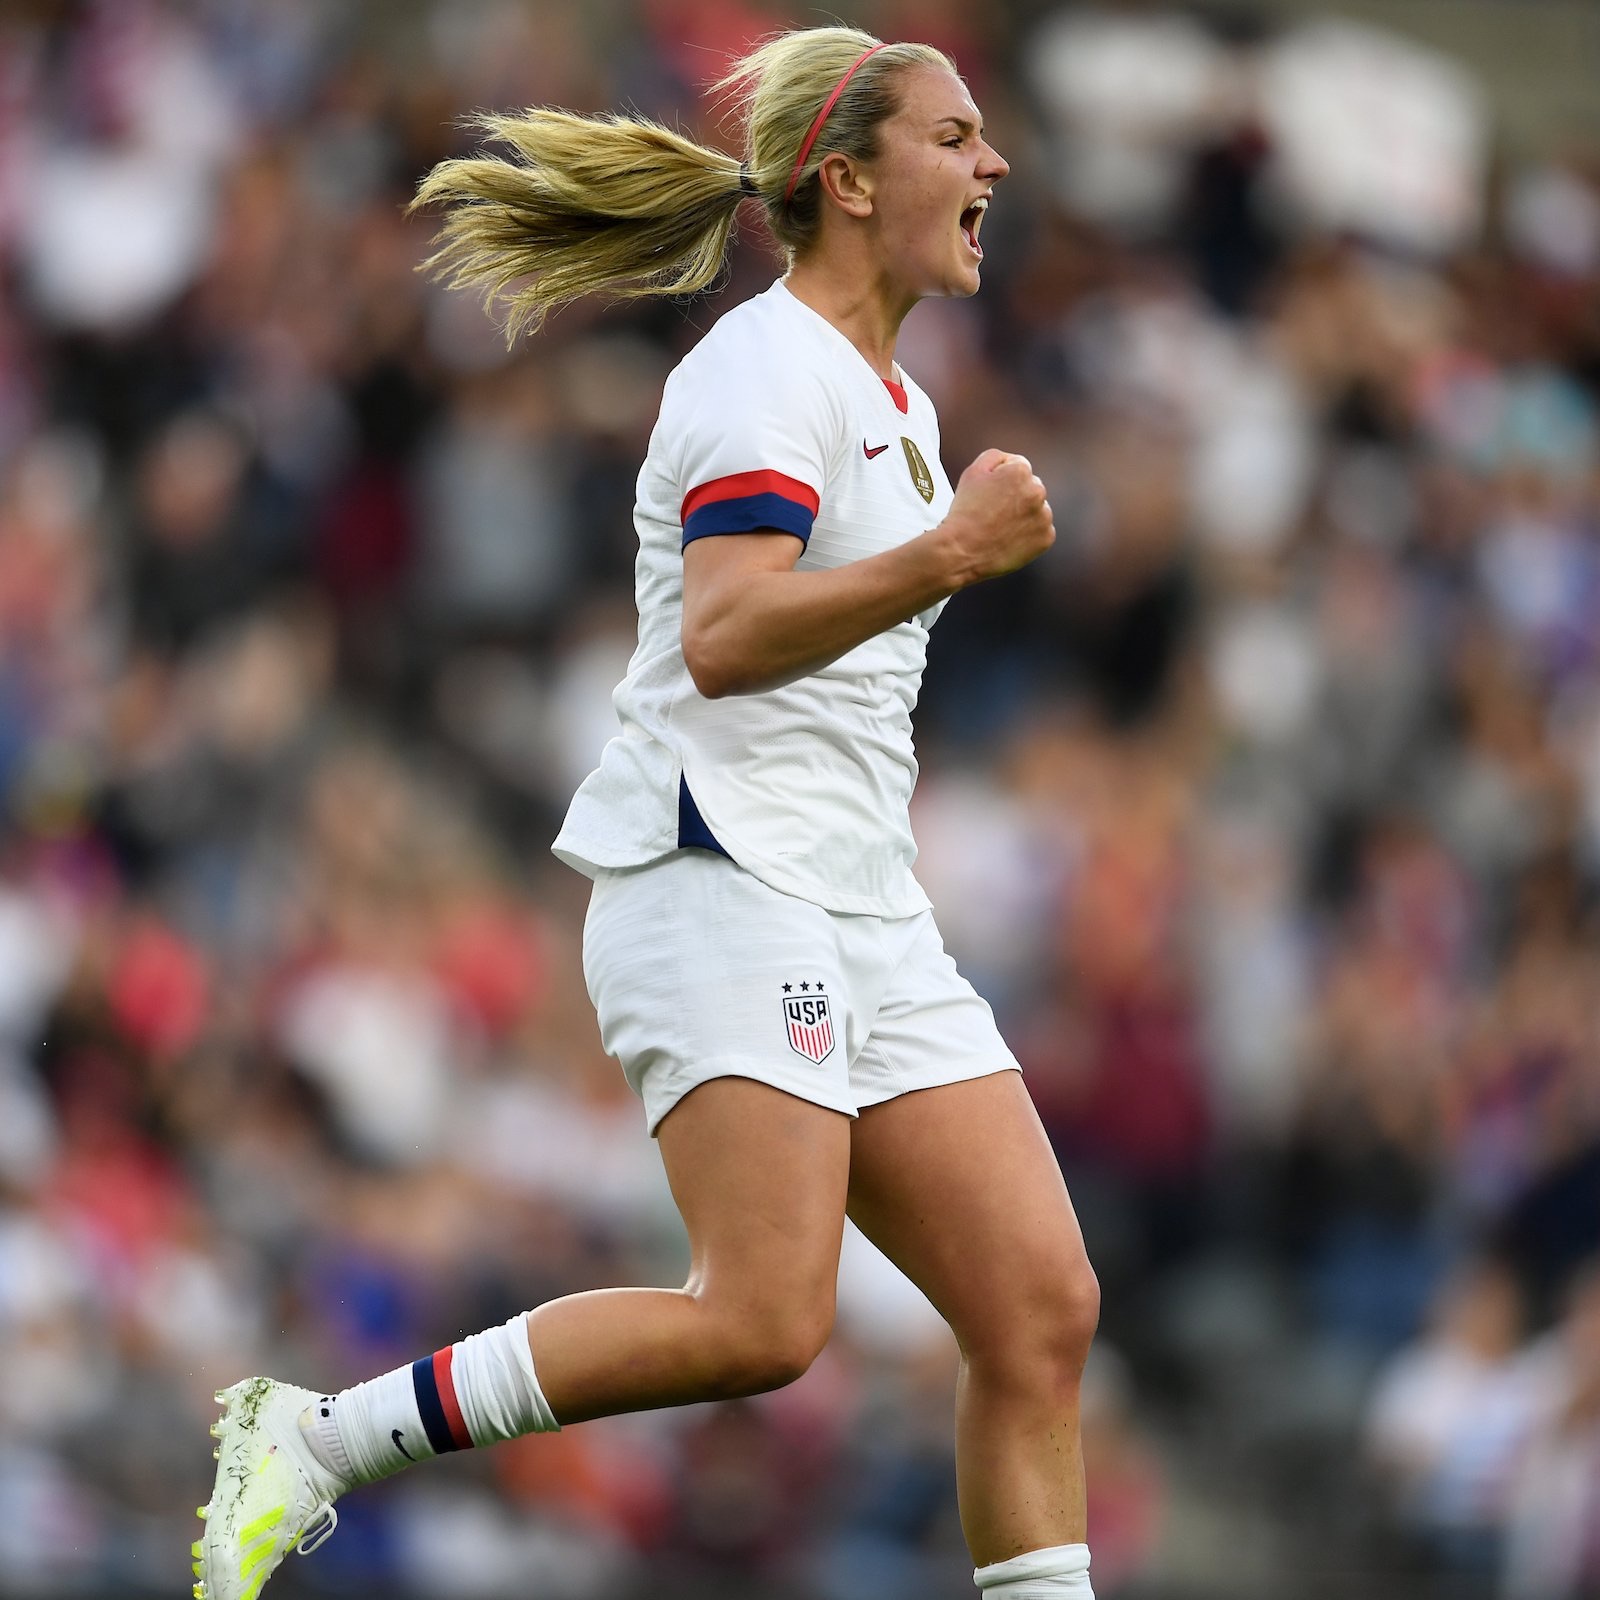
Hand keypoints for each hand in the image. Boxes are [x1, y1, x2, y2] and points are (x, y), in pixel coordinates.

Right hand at [937, 449, 1055, 586]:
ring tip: (1001, 527)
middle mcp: (1038, 491)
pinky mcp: (1046, 538)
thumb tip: (1008, 461)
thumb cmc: (965, 513)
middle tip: (994, 512)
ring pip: (1037, 510)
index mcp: (1021, 472)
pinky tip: (1010, 538)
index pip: (1018, 468)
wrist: (963, 551)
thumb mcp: (972, 472)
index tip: (991, 496)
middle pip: (1030, 488)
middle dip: (1016, 497)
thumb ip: (995, 457)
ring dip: (1025, 515)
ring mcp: (1044, 516)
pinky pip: (1041, 532)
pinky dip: (1029, 535)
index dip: (1001, 481)